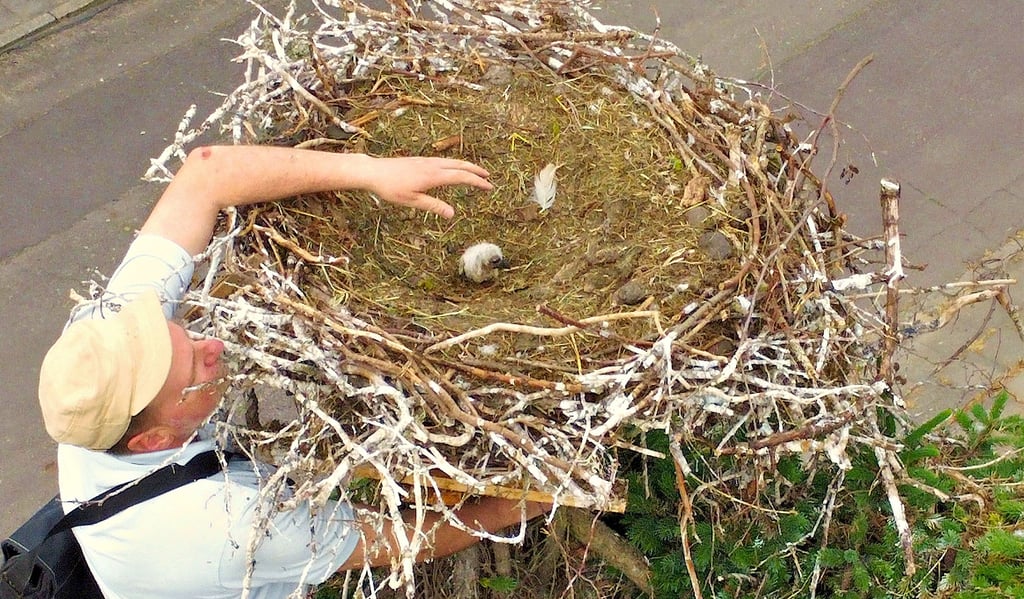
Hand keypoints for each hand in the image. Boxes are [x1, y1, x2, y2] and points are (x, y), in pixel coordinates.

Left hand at [360, 156, 492, 218]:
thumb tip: (452, 214)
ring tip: (475, 172)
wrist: (373, 172)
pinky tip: (452, 169)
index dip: (476, 182)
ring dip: (466, 166)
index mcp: (433, 176)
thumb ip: (433, 206)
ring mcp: (426, 161)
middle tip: (488, 177)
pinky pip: (443, 161)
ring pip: (452, 161)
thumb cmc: (391, 188)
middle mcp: (432, 165)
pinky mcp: (420, 160)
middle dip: (475, 171)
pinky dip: (454, 164)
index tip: (488, 186)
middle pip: (459, 165)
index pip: (461, 177)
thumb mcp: (412, 201)